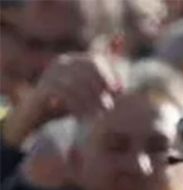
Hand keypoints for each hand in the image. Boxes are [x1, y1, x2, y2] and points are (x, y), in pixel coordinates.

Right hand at [3, 53, 120, 145]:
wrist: (39, 114)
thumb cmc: (71, 104)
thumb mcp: (92, 94)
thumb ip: (108, 87)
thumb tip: (124, 85)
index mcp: (76, 60)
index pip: (96, 60)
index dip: (111, 74)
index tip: (120, 91)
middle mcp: (63, 62)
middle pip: (87, 68)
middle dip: (102, 87)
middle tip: (110, 106)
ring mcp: (51, 73)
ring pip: (76, 82)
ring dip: (91, 99)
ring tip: (101, 114)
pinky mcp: (43, 87)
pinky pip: (63, 93)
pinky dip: (76, 105)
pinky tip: (84, 117)